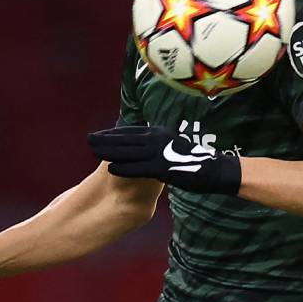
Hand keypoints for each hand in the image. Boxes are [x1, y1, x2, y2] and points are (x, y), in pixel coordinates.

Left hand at [88, 126, 241, 194]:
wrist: (213, 170)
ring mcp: (160, 153)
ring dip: (110, 151)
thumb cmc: (191, 161)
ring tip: (93, 152)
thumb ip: (155, 145)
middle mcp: (158, 139)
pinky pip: (139, 168)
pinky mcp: (163, 168)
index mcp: (159, 133)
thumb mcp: (171, 147)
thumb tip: (141, 147)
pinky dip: (123, 167)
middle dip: (106, 140)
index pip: (130, 131)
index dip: (112, 133)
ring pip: (129, 151)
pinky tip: (110, 169)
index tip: (98, 135)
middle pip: (126, 139)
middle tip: (89, 140)